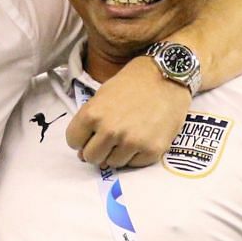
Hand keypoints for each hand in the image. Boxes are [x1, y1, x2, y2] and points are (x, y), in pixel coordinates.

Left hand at [65, 57, 191, 167]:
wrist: (168, 76)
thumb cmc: (134, 82)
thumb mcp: (102, 95)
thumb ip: (90, 121)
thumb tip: (83, 151)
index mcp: (93, 114)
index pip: (73, 141)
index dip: (81, 138)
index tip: (91, 134)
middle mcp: (110, 131)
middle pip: (90, 157)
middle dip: (97, 150)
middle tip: (109, 139)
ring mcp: (131, 142)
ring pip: (112, 163)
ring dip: (116, 153)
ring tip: (128, 135)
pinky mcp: (151, 150)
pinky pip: (134, 164)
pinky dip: (135, 155)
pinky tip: (142, 138)